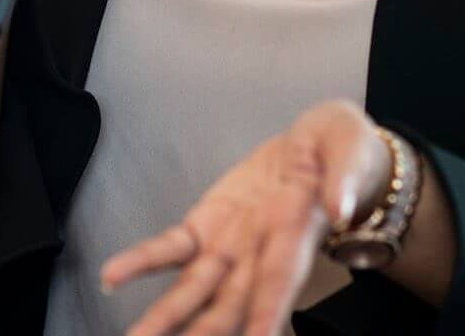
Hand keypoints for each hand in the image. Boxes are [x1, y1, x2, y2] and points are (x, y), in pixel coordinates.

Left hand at [100, 100, 393, 335]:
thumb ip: (345, 179)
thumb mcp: (352, 153)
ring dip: (164, 318)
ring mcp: (232, 245)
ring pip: (194, 289)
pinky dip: (142, 261)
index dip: (268, 311)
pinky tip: (112, 277)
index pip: (281, 281)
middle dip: (202, 334)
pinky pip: (172, 247)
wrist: (322, 147)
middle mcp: (262, 255)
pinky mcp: (208, 225)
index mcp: (299, 238)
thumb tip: (339, 206)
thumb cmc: (344, 153)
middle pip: (230, 304)